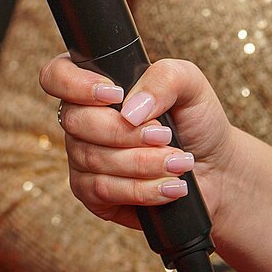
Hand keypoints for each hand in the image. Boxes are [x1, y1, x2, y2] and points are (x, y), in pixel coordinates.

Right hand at [38, 55, 241, 232]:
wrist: (215, 169)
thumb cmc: (196, 121)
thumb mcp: (190, 84)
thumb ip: (162, 78)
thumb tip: (130, 109)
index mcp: (95, 86)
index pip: (56, 76)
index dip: (75, 85)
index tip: (116, 94)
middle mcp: (82, 121)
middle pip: (76, 121)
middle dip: (125, 132)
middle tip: (164, 134)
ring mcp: (82, 158)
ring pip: (93, 159)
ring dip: (142, 162)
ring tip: (179, 163)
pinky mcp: (92, 194)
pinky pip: (103, 191)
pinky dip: (141, 189)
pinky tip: (170, 187)